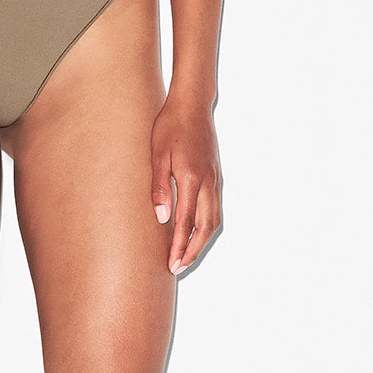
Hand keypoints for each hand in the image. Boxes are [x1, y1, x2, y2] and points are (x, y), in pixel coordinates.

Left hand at [151, 95, 222, 274]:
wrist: (192, 105)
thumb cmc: (170, 126)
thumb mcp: (157, 155)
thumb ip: (160, 187)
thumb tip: (162, 218)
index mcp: (192, 178)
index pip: (186, 222)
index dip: (179, 246)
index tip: (171, 264)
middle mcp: (208, 182)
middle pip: (206, 227)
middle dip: (192, 250)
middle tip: (178, 267)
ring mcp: (215, 180)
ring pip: (214, 220)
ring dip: (201, 241)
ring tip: (186, 256)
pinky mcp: (215, 177)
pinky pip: (215, 209)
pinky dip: (206, 227)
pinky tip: (195, 233)